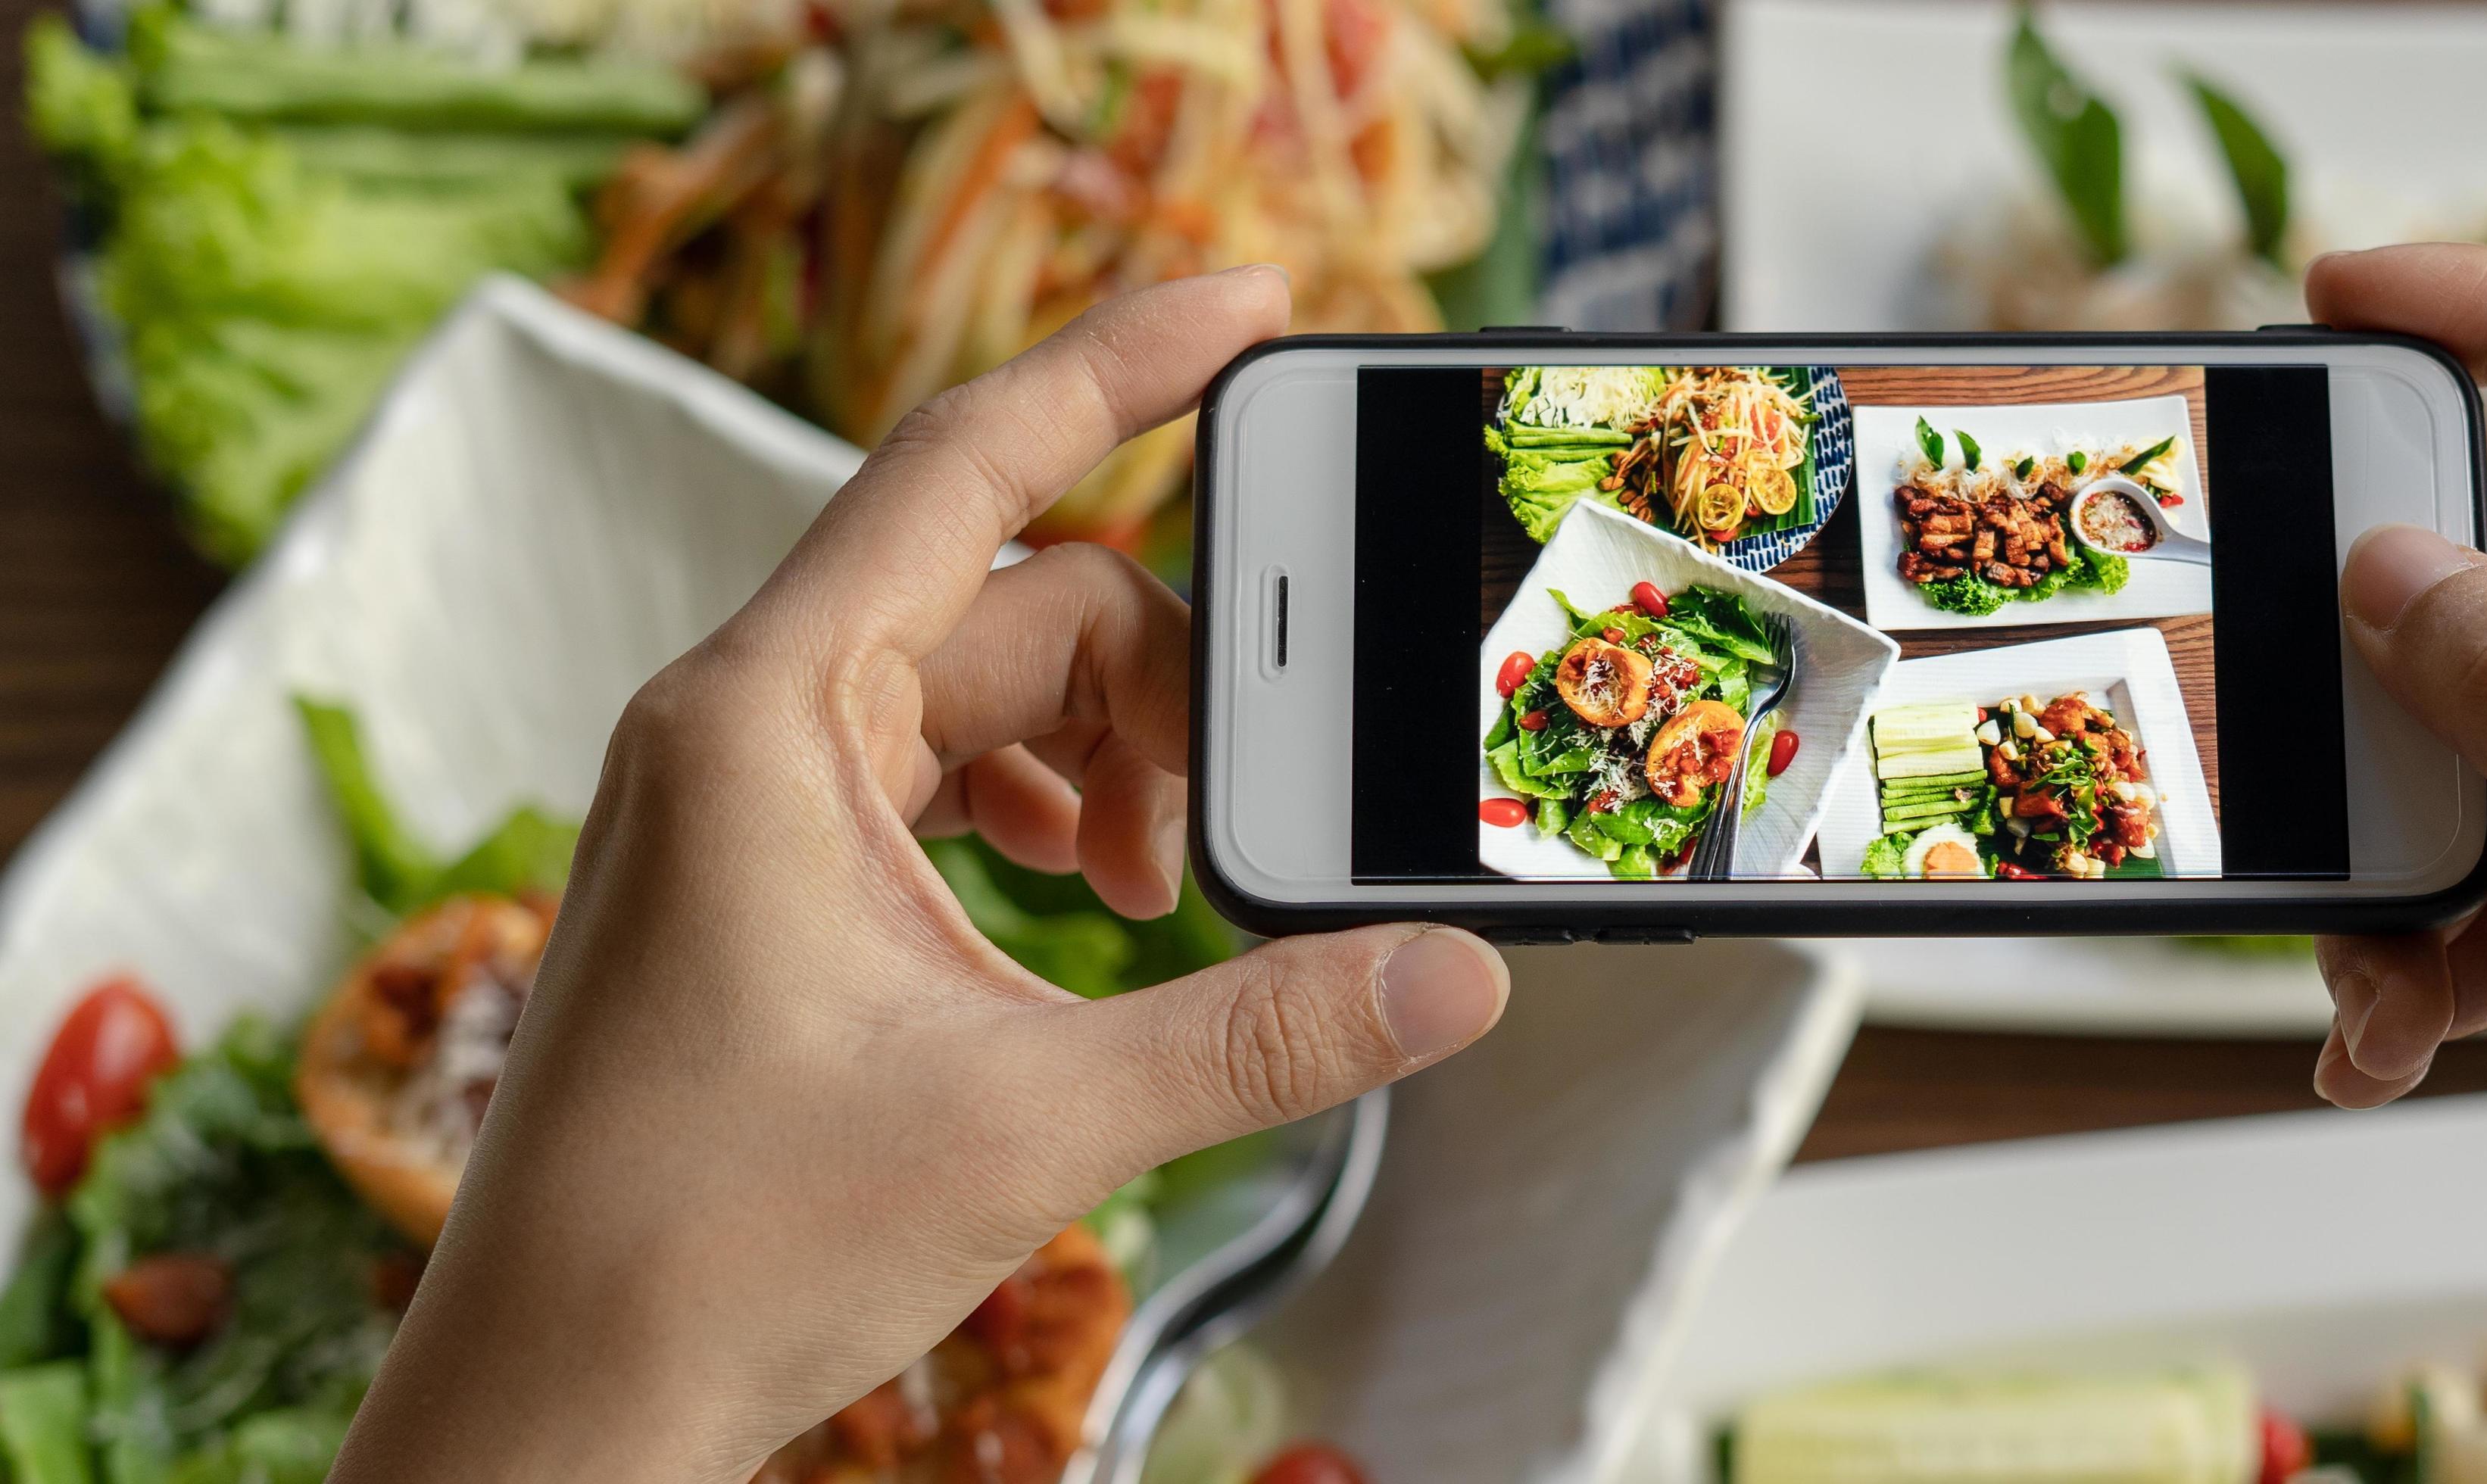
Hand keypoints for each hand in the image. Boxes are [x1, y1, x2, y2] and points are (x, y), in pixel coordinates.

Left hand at [332, 268, 1511, 1480]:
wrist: (560, 1394)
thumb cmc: (712, 1250)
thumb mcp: (1035, 1122)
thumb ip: (1263, 1035)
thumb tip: (1445, 975)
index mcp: (765, 721)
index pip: (969, 463)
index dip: (1124, 361)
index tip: (1254, 305)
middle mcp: (739, 727)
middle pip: (1017, 603)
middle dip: (1161, 696)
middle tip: (1230, 837)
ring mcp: (740, 798)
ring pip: (981, 692)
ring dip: (1105, 769)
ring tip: (1155, 902)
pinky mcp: (759, 873)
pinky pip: (933, 769)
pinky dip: (1036, 814)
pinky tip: (1085, 912)